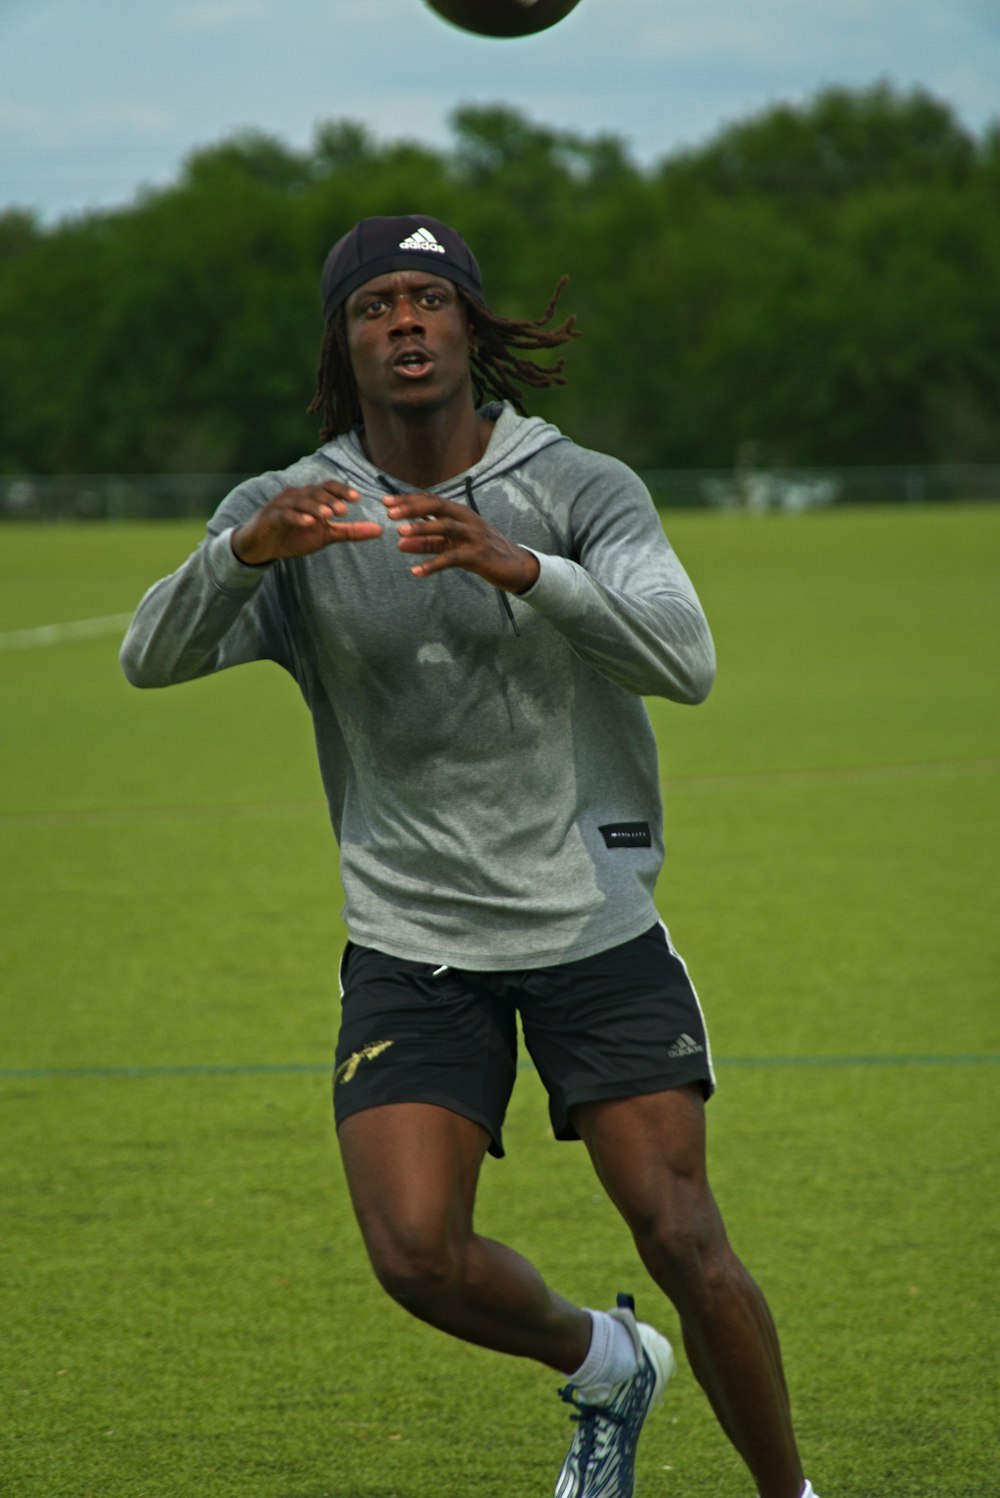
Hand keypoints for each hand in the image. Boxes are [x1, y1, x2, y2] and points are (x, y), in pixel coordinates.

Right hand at [231, 483, 382, 563]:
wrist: (261, 547)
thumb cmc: (294, 536)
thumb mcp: (325, 535)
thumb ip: (351, 531)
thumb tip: (379, 530)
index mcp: (311, 497)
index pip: (328, 488)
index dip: (341, 491)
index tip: (358, 498)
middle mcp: (297, 495)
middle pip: (316, 492)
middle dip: (330, 500)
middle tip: (345, 510)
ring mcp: (282, 505)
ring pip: (301, 501)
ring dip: (315, 507)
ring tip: (329, 515)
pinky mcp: (271, 517)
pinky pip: (285, 515)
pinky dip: (297, 518)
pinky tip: (308, 523)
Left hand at [383, 493, 539, 593]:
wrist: (515, 566)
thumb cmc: (480, 552)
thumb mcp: (452, 546)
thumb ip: (427, 543)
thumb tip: (399, 542)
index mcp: (459, 513)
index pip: (431, 500)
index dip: (408, 500)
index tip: (386, 502)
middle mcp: (466, 519)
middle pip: (437, 506)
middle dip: (412, 508)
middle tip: (390, 514)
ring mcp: (474, 536)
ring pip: (445, 527)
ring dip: (422, 529)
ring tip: (399, 534)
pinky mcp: (478, 555)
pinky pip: (453, 558)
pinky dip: (433, 564)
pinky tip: (416, 571)